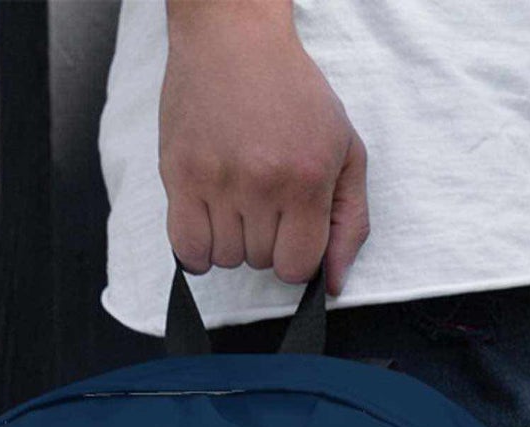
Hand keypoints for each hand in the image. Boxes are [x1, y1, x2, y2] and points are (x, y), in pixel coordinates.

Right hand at [159, 3, 369, 295]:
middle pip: (260, 263)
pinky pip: (185, 249)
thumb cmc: (294, 94)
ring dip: (231, 241)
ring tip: (236, 199)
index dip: (296, 257)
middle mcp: (262, 183)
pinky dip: (197, 249)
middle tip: (263, 199)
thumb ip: (349, 222)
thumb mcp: (345, 150)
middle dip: (265, 242)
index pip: (297, 268)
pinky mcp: (180, 175)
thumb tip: (333, 285)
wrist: (234, 38)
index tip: (292, 231)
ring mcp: (217, 180)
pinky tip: (207, 223)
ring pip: (224, 259)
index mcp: (307, 180)